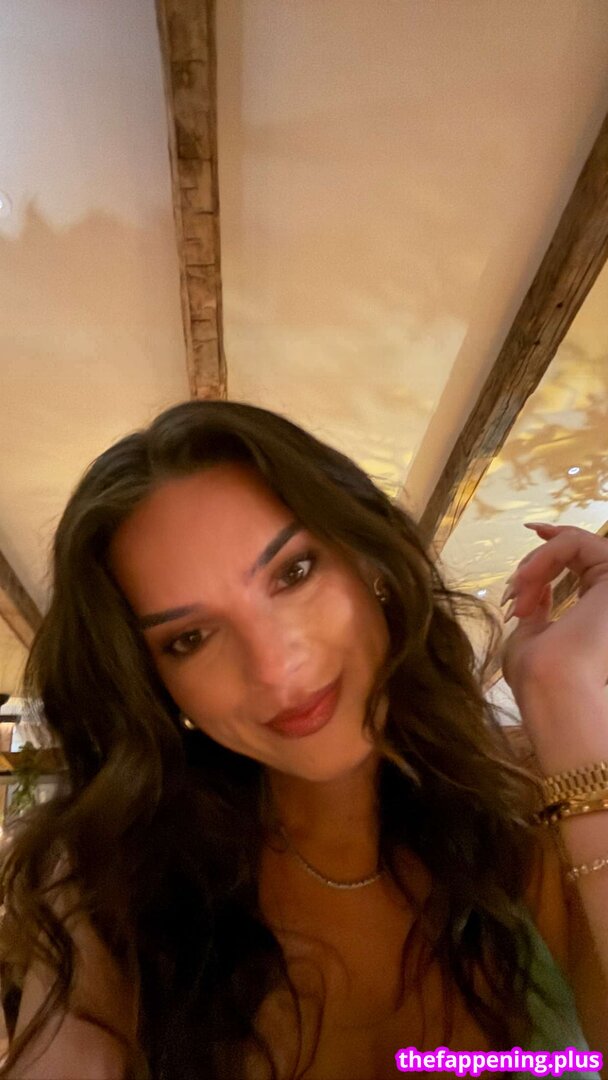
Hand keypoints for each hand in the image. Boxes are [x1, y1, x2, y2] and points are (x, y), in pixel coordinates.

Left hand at [500, 523, 607, 700]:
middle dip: (536, 562)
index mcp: (601, 609)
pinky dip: (544, 557)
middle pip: (577, 549)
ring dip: (536, 563)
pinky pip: (575, 543)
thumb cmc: (538, 676)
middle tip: (512, 593)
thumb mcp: (534, 634)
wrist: (552, 688)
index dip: (554, 548)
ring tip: (516, 594)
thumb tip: (540, 589)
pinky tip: (526, 583)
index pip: (583, 561)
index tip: (530, 538)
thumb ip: (541, 609)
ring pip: (575, 544)